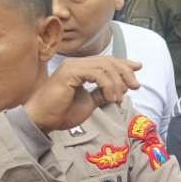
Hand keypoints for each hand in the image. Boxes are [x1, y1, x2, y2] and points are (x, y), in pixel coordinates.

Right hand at [25, 56, 141, 133]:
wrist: (42, 120)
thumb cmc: (61, 113)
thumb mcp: (89, 102)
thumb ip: (102, 94)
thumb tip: (118, 90)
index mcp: (81, 69)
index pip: (107, 61)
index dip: (124, 64)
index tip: (138, 68)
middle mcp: (76, 64)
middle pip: (109, 61)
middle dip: (125, 72)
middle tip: (134, 86)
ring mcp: (72, 66)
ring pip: (105, 66)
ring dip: (117, 83)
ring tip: (117, 98)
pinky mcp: (69, 72)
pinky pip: (96, 73)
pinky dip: (107, 85)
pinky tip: (110, 97)